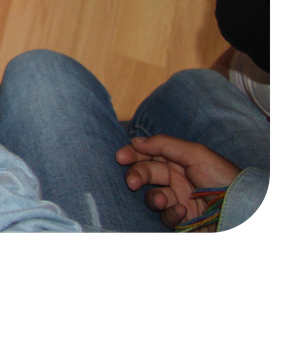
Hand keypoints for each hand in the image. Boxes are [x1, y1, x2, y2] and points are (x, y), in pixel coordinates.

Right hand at [116, 134, 241, 230]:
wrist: (239, 211)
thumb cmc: (222, 179)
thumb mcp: (196, 154)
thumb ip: (164, 144)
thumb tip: (136, 140)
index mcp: (180, 161)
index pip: (150, 154)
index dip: (134, 154)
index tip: (121, 157)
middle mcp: (177, 179)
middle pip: (147, 173)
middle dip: (137, 176)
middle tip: (131, 182)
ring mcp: (179, 200)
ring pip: (153, 196)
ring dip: (154, 198)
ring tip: (163, 200)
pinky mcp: (182, 220)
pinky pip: (166, 216)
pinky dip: (171, 213)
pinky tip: (182, 211)